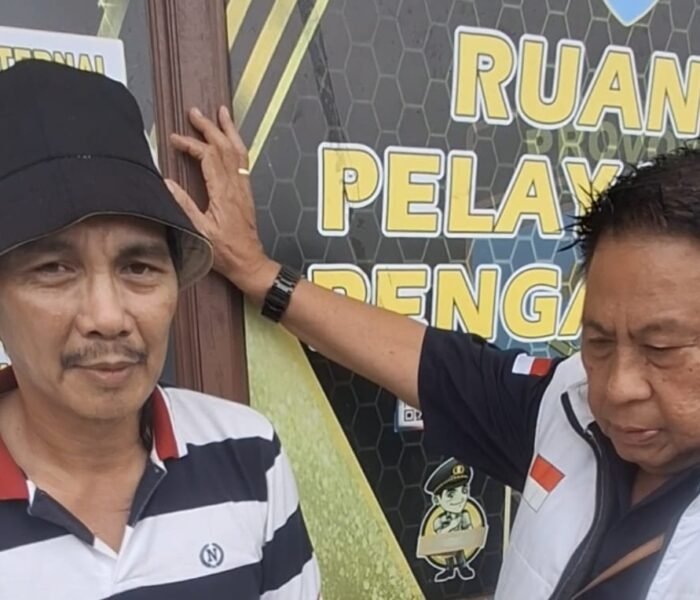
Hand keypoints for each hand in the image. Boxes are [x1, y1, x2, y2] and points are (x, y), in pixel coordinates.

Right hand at [166, 106, 278, 300]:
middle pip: (224, 147)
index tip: (175, 139)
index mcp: (223, 193)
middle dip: (208, 127)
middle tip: (195, 112)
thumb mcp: (200, 231)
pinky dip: (236, 145)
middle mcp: (236, 186)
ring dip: (228, 130)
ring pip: (238, 151)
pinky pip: (243, 161)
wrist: (249, 262)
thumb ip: (184, 206)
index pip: (208, 157)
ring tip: (221, 113)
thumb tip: (167, 184)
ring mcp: (243, 188)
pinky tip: (232, 140)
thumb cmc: (226, 252)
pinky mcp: (246, 193)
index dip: (191, 144)